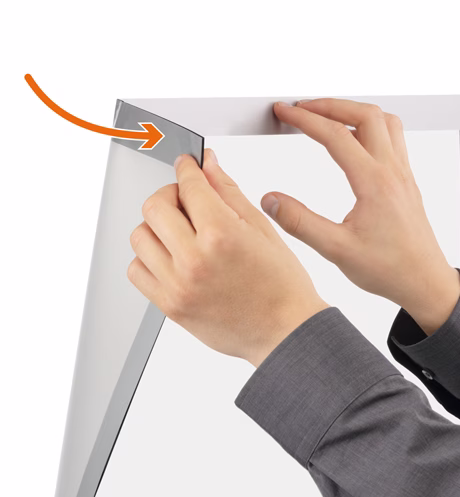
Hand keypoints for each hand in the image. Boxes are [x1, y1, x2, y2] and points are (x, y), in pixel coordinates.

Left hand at [127, 150, 328, 367]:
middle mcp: (194, 259)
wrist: (285, 331)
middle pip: (154, 207)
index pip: (189, 186)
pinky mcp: (170, 306)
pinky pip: (137, 271)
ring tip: (179, 232)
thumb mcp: (262, 229)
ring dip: (156, 227)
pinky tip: (171, 257)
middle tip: (185, 200)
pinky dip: (148, 258)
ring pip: (139, 237)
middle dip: (170, 194)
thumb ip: (229, 193)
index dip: (187, 168)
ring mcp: (178, 285)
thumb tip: (209, 166)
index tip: (187, 165)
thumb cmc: (282, 284)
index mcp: (221, 235)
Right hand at [262, 99, 459, 334]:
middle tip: (303, 108)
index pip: (335, 136)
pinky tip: (356, 141)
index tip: (284, 111)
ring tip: (328, 117)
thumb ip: (300, 223)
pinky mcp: (406, 181)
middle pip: (364, 115)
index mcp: (374, 183)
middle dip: (329, 105)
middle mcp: (392, 171)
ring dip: (354, 111)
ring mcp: (402, 173)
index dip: (304, 119)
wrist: (425, 282)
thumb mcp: (337, 250)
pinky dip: (371, 127)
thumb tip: (271, 200)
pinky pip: (393, 137)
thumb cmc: (389, 269)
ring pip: (384, 121)